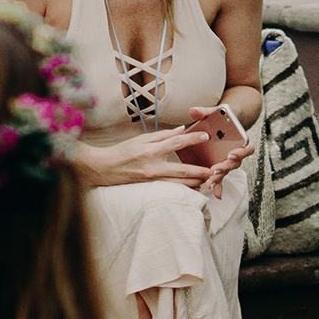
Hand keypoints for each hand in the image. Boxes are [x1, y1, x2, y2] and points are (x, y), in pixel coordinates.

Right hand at [78, 125, 211, 186]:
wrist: (103, 168)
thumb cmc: (122, 151)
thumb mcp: (141, 139)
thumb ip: (162, 135)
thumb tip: (181, 130)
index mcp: (150, 150)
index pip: (176, 142)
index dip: (192, 139)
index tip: (205, 136)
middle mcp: (152, 166)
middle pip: (182, 169)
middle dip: (200, 170)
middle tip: (215, 169)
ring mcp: (151, 179)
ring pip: (178, 183)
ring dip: (195, 182)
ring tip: (209, 180)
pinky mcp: (149, 187)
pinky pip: (170, 188)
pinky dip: (183, 188)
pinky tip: (193, 187)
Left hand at [188, 107, 255, 199]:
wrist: (224, 122)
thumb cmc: (220, 117)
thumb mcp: (214, 112)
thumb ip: (204, 111)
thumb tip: (193, 111)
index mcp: (240, 139)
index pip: (247, 147)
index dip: (241, 152)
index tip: (232, 153)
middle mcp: (236, 152)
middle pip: (235, 163)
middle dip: (225, 167)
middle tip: (215, 169)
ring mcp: (227, 160)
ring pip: (226, 171)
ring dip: (219, 178)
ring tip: (209, 183)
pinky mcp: (219, 165)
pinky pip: (220, 178)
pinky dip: (218, 186)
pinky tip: (215, 195)